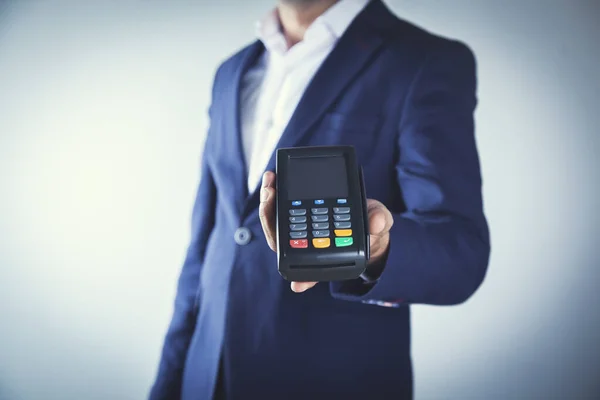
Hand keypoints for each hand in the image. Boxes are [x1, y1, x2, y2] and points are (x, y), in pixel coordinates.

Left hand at [259, 171, 393, 292]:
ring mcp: (299, 226)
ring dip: (268, 199)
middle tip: (270, 192)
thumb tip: (375, 224)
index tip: (284, 242)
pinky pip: (279, 203)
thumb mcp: (379, 225)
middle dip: (269, 214)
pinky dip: (274, 190)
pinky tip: (272, 176)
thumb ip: (378, 223)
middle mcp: (304, 241)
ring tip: (270, 179)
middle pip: (277, 234)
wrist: (369, 222)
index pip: (298, 255)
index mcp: (320, 251)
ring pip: (275, 218)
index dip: (287, 253)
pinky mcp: (297, 211)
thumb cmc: (371, 230)